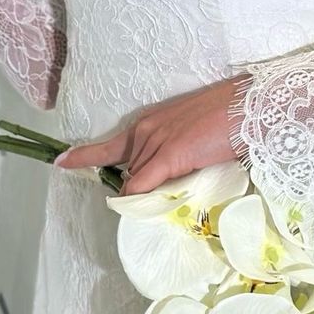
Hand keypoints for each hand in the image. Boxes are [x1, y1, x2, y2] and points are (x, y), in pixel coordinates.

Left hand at [54, 73, 251, 194]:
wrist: (252, 104)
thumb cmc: (228, 116)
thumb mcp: (192, 136)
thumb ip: (174, 156)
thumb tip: (163, 184)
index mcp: (150, 123)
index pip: (108, 146)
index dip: (84, 155)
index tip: (61, 161)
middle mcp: (145, 130)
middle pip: (127, 173)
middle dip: (133, 190)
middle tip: (150, 201)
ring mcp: (156, 141)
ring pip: (135, 182)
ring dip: (142, 197)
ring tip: (164, 203)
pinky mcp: (170, 153)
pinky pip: (143, 184)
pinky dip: (137, 198)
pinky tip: (133, 208)